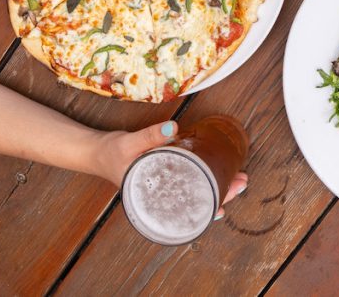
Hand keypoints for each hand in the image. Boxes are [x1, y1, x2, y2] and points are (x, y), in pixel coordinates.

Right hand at [87, 120, 246, 215]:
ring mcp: (166, 187)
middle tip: (241, 182)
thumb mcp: (129, 144)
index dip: (205, 210)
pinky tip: (220, 175)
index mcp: (152, 200)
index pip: (183, 211)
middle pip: (195, 202)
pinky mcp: (168, 174)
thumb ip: (150, 137)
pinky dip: (205, 178)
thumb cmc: (110, 153)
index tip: (224, 208)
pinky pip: (190, 181)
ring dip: (217, 186)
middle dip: (220, 194)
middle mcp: (162, 197)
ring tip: (238, 179)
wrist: (97, 152)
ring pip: (195, 192)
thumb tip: (173, 127)